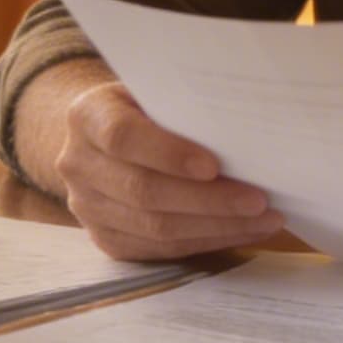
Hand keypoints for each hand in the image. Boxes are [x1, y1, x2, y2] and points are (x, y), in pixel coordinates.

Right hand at [42, 63, 283, 259]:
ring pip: (155, 228)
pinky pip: (159, 249)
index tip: (214, 166)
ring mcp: (87, 207)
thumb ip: (182, 108)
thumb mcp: (153, 93)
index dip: (168, 154)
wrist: (100, 139)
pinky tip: (241, 231)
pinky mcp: (105, 239)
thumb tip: (248, 131)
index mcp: (87, 117)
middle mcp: (78, 164)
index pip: (123, 137)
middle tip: (258, 201)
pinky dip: (206, 241)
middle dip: (208, 200)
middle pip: (144, 191)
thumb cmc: (143, 109)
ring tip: (264, 220)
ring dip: (216, 227)